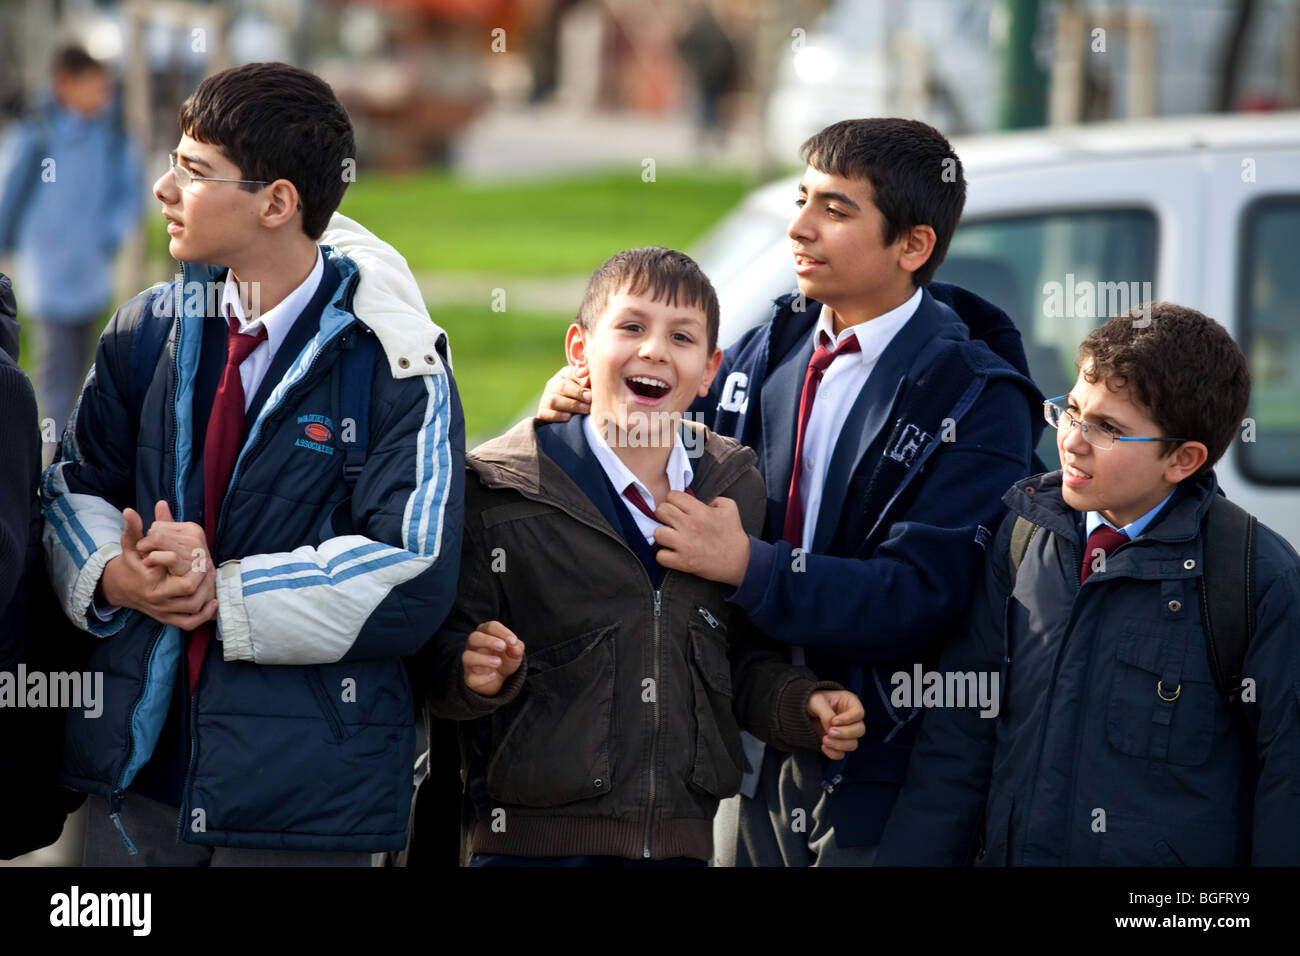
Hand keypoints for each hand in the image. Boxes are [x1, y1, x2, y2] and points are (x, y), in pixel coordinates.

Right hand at [100, 502, 216, 628]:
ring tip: (212, 577)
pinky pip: (189, 624)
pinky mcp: (167, 619)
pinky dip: (204, 616)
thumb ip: (132, 529)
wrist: (121, 587)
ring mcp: (163, 611)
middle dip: (205, 582)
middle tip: (209, 565)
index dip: (198, 570)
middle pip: (191, 597)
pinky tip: (213, 602)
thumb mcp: (131, 546)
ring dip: (207, 595)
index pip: (184, 583)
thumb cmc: (131, 563)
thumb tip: (129, 510)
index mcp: (151, 583)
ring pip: (193, 610)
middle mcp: (158, 600)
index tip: (203, 555)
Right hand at [462, 621, 524, 695]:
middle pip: (474, 637)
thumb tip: (514, 646)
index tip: (513, 641)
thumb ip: (517, 646)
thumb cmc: (506, 658)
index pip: (490, 627)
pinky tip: (494, 675)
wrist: (502, 678)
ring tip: (498, 662)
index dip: (502, 632)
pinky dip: (483, 677)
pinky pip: (471, 678)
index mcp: (485, 634)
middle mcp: (474, 646)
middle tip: (503, 647)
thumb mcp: (515, 652)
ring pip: (467, 657)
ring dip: (483, 659)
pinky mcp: (470, 678)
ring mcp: (470, 662)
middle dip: (488, 641)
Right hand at [536, 366, 589, 422]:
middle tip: (590, 398)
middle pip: (562, 386)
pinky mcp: (542, 413)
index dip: (580, 378)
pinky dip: (558, 416)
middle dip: (578, 393)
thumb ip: (590, 381)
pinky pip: (547, 414)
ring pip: (554, 400)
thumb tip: (591, 381)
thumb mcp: (587, 388)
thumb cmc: (582, 399)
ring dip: (571, 405)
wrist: (565, 417)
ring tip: (585, 409)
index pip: (570, 372)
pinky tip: (569, 417)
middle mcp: (553, 385)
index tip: (590, 384)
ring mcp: (545, 399)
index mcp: (564, 375)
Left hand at [653, 491, 749, 587]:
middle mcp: (690, 526)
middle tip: (672, 521)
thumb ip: (714, 498)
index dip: (674, 500)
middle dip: (664, 514)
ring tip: (671, 537)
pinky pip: (660, 556)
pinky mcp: (683, 562)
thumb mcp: (729, 507)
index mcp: (700, 511)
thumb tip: (699, 501)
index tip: (678, 507)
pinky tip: (672, 552)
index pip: (672, 496)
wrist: (740, 561)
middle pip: (661, 511)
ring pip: (657, 533)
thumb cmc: (733, 534)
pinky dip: (664, 555)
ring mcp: (685, 545)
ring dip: (663, 535)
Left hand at [806, 690, 865, 759]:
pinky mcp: (837, 744)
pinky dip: (833, 753)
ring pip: (853, 744)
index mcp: (850, 703)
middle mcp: (851, 719)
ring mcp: (845, 733)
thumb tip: (831, 731)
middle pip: (860, 730)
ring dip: (840, 745)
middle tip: (830, 732)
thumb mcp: (817, 701)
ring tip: (825, 740)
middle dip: (845, 733)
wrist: (802, 710)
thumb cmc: (812, 700)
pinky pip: (841, 754)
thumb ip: (826, 715)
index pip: (859, 713)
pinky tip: (823, 746)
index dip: (848, 719)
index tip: (834, 721)